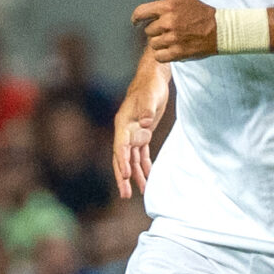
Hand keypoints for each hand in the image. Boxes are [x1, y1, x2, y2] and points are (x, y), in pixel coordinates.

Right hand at [113, 55, 170, 197]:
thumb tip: (145, 122)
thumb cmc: (150, 86)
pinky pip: (141, 155)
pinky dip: (143, 167)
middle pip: (121, 158)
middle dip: (123, 177)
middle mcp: (125, 131)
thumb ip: (147, 109)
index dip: (122, 162)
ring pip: (131, 160)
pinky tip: (147, 178)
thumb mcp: (150, 96)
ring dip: (134, 176)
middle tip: (125, 195)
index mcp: (123, 123)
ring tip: (139, 193)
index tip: (126, 176)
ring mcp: (133, 134)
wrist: (153, 78)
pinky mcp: (142, 134)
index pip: (120, 147)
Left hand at [132, 0, 218, 64]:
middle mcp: (168, 23)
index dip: (136, 18)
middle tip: (168, 28)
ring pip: (153, 44)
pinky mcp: (178, 52)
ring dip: (160, 42)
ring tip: (172, 37)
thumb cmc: (198, 10)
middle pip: (148, 31)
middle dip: (156, 30)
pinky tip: (172, 48)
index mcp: (167, 7)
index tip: (136, 21)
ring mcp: (173, 39)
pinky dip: (164, 54)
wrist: (218, 29)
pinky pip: (159, 56)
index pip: (140, 13)